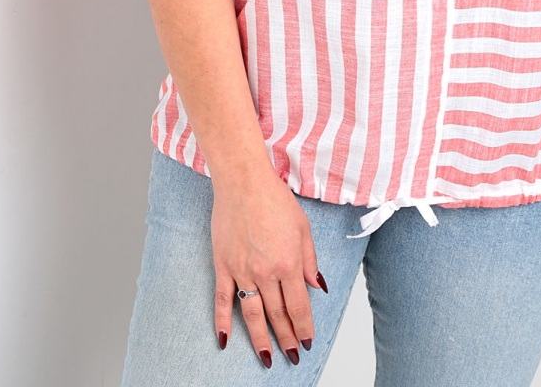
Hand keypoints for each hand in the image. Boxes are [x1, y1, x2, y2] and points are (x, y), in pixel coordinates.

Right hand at [211, 165, 325, 366]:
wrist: (244, 182)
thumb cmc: (275, 199)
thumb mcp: (303, 227)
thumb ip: (310, 260)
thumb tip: (317, 286)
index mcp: (289, 263)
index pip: (299, 307)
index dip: (304, 328)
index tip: (307, 341)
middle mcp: (266, 272)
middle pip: (278, 315)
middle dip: (287, 338)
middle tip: (292, 355)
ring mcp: (242, 271)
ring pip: (252, 315)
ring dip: (260, 340)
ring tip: (266, 358)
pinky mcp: (223, 266)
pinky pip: (223, 300)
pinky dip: (223, 322)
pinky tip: (225, 340)